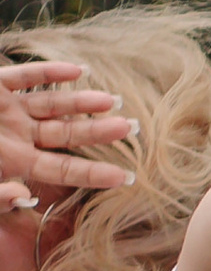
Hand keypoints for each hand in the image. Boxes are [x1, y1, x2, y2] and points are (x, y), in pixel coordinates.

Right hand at [0, 55, 136, 213]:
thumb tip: (23, 200)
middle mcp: (15, 139)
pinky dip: (48, 73)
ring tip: (114, 101)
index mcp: (14, 163)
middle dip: (100, 134)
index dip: (95, 174)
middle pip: (66, 137)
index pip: (63, 170)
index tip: (129, 178)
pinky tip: (77, 70)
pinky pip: (24, 78)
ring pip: (52, 106)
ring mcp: (5, 112)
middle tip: (136, 130)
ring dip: (82, 102)